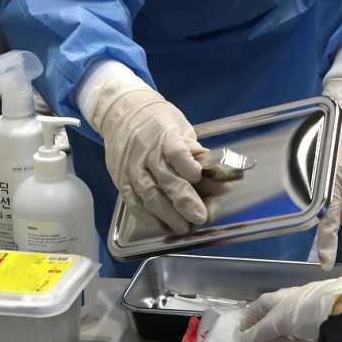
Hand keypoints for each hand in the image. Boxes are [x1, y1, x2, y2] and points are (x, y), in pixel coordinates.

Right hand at [89, 86, 208, 233]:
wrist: (122, 113)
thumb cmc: (158, 122)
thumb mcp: (181, 128)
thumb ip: (196, 153)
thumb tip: (219, 176)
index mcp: (165, 136)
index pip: (176, 152)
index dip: (188, 166)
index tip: (199, 177)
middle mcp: (147, 154)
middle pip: (165, 180)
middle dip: (184, 201)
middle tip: (200, 217)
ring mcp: (132, 169)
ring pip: (149, 195)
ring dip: (167, 215)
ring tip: (184, 228)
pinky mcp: (121, 180)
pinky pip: (133, 202)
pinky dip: (147, 217)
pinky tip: (161, 226)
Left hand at [237, 273, 341, 341]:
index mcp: (333, 293)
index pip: (313, 298)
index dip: (302, 305)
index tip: (295, 312)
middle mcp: (312, 293)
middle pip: (285, 298)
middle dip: (271, 306)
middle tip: (257, 314)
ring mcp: (297, 304)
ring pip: (271, 309)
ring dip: (258, 319)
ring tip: (246, 326)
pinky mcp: (283, 318)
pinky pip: (266, 327)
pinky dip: (256, 333)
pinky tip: (246, 339)